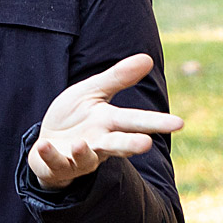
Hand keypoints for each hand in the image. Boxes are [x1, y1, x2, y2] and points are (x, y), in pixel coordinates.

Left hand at [26, 54, 184, 188]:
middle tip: (145, 144)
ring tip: (80, 144)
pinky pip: (54, 162)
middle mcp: (99, 142)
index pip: (135, 121)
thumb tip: (147, 58)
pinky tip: (42, 144)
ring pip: (87, 157)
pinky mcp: (58, 165)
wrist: (48, 144)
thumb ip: (117, 78)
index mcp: (110, 122)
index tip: (179, 123)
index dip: (156, 122)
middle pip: (118, 144)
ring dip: (84, 152)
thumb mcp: (92, 92)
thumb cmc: (75, 118)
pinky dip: (49, 155)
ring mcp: (80, 156)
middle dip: (131, 144)